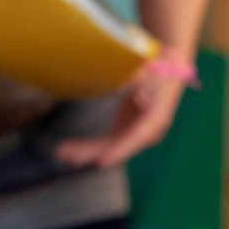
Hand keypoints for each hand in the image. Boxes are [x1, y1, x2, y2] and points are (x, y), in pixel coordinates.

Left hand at [53, 71, 183, 169]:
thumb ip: (147, 79)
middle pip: (119, 146)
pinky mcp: (124, 130)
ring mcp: (134, 132)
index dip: (120, 150)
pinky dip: (87, 145)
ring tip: (60, 153)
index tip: (102, 162)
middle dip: (94, 153)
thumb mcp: (156, 68)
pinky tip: (67, 149)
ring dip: (85, 151)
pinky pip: (105, 142)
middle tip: (70, 157)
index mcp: (156, 118)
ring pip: (109, 147)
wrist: (167, 66)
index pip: (139, 137)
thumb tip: (138, 91)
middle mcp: (146, 131)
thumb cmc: (161, 66)